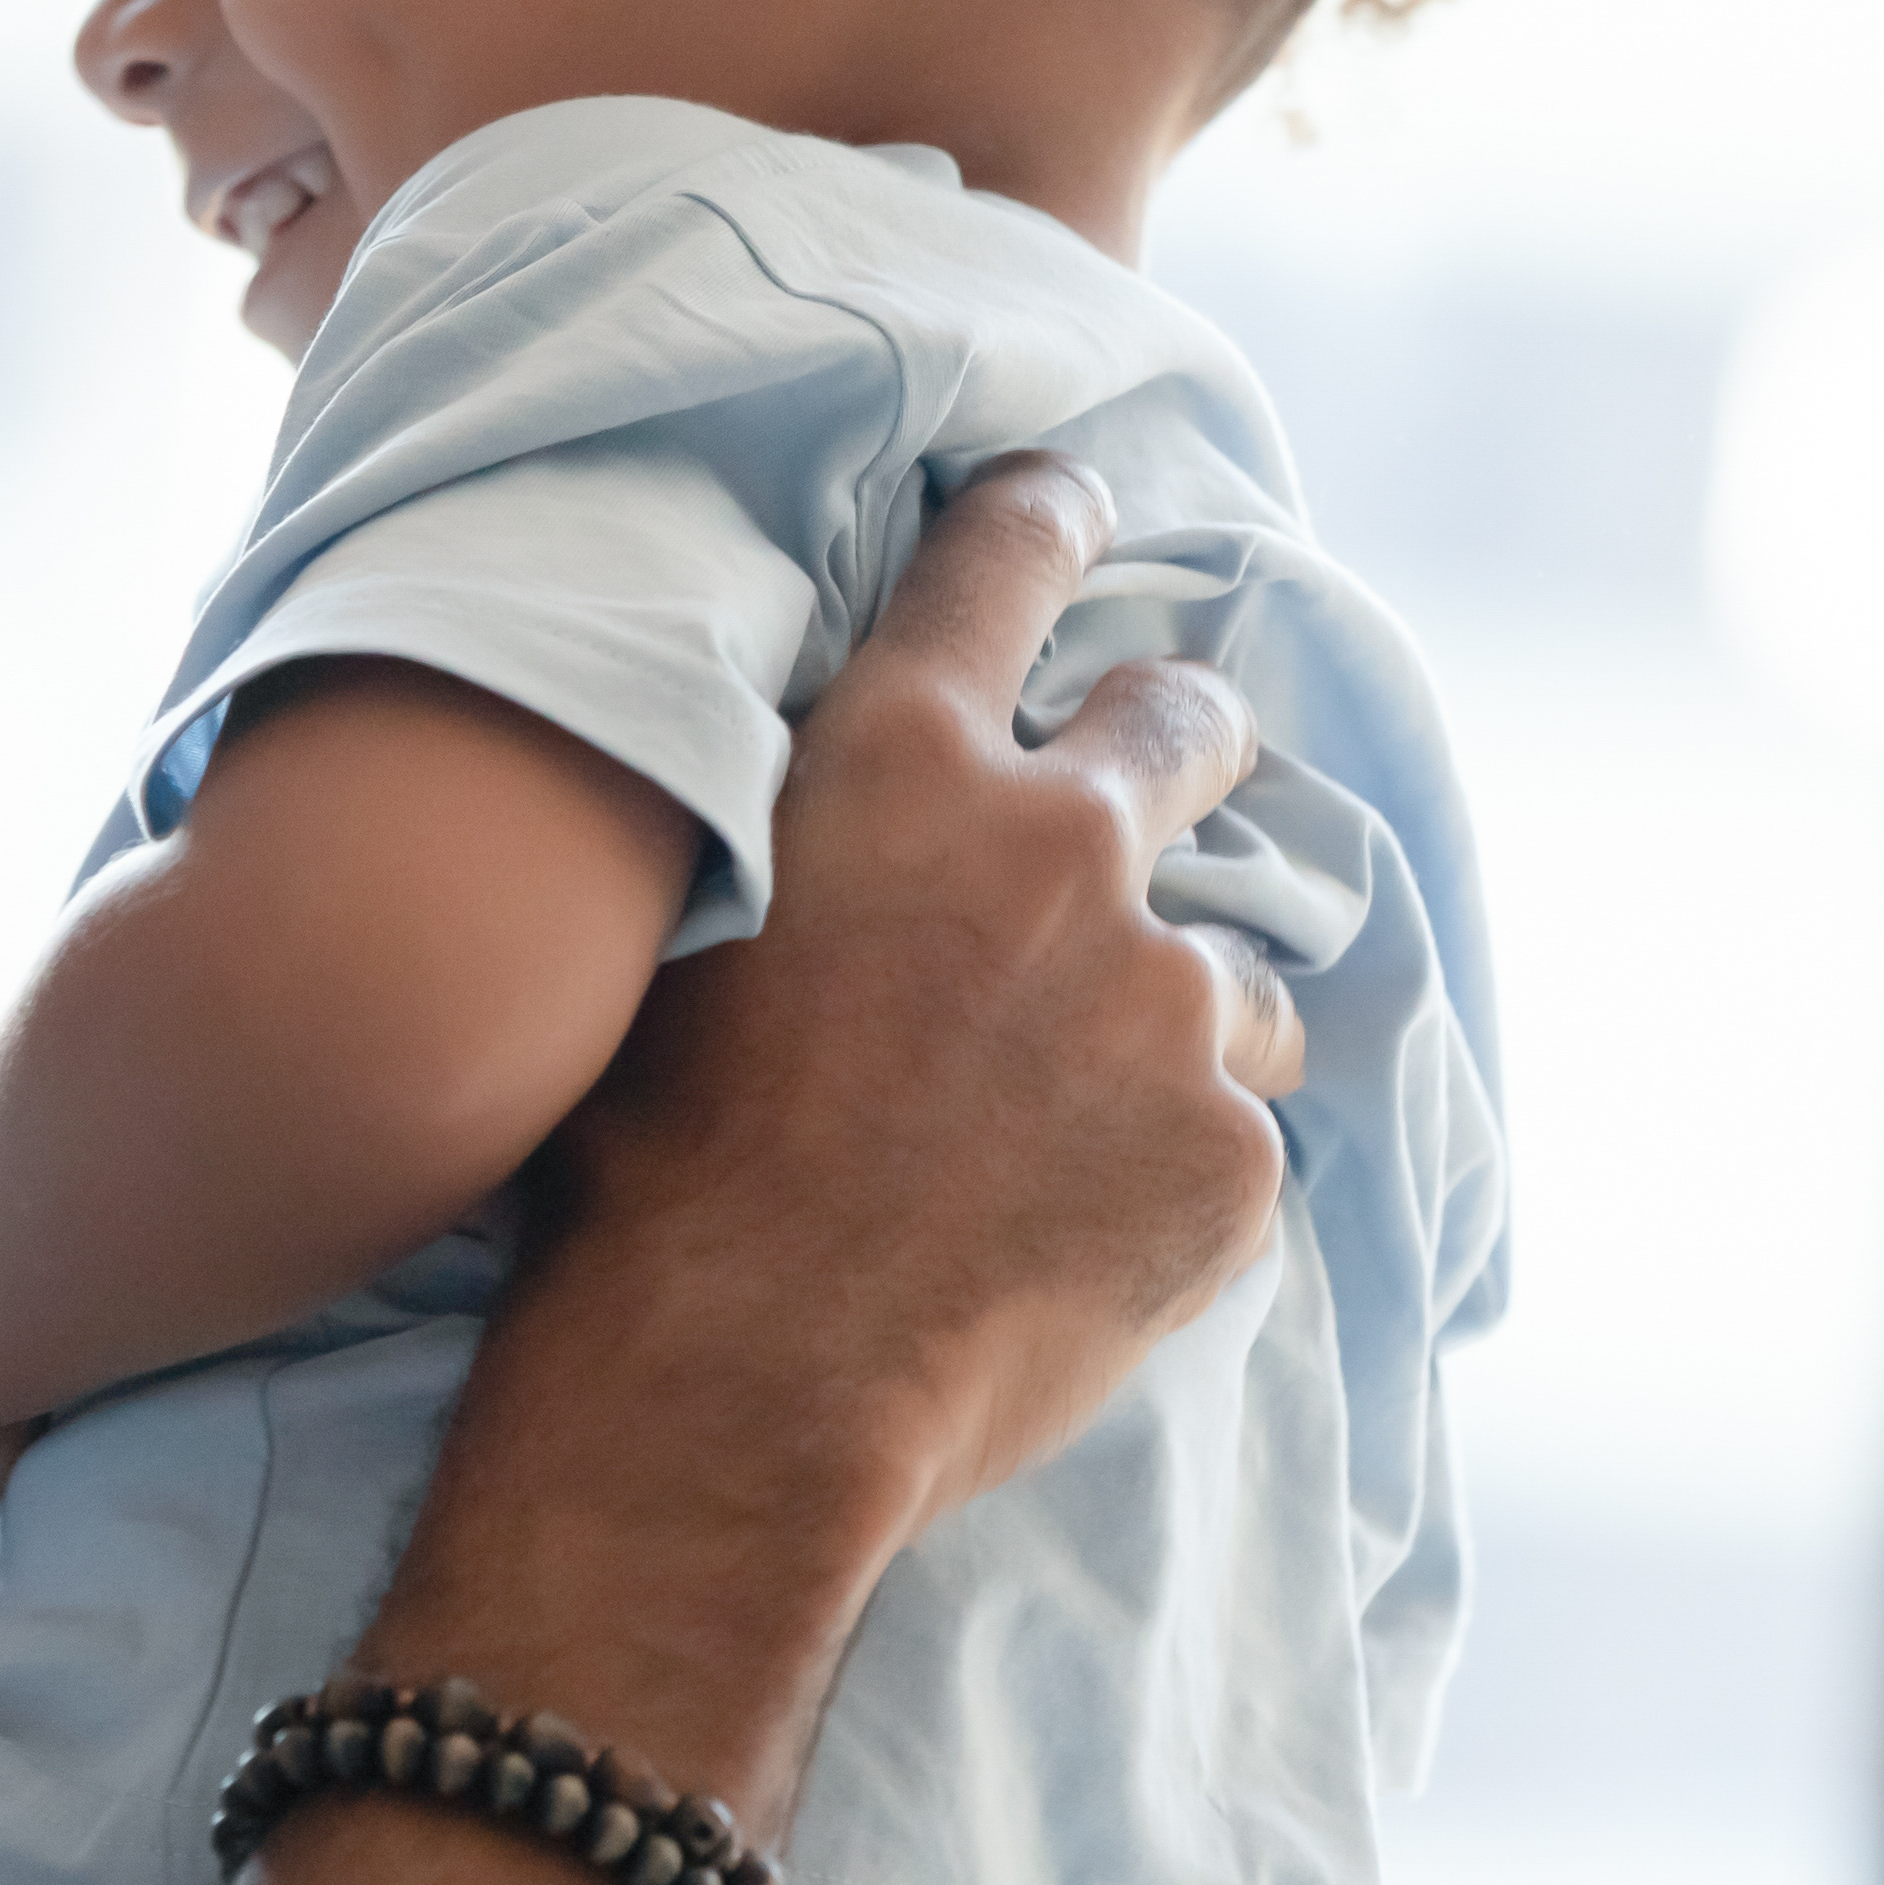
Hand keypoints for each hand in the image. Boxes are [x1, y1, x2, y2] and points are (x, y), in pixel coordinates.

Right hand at [540, 451, 1306, 1548]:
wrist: (733, 1378)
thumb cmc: (648, 1161)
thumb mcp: (681, 928)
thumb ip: (798, 829)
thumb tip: (838, 798)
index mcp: (897, 758)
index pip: (1005, 557)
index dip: (1048, 518)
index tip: (1075, 506)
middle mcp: (1057, 844)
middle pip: (1181, 719)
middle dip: (1179, 738)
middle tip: (1161, 783)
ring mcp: (1160, 1000)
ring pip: (1235, 958)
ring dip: (1181, 1004)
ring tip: (1089, 1101)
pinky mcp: (1224, 1149)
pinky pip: (1229, 1127)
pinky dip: (1171, 1161)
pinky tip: (1075, 1225)